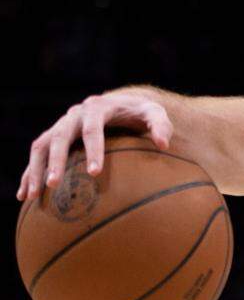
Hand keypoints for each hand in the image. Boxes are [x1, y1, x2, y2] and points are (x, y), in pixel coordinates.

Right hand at [17, 92, 172, 200]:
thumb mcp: (154, 114)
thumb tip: (163, 144)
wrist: (121, 103)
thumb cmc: (140, 113)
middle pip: (60, 137)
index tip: (94, 173)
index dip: (92, 150)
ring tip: (33, 194)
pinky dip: (28, 173)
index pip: (92, 130)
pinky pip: (36, 155)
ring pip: (41, 146)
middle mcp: (74, 115)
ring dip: (35, 169)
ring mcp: (61, 125)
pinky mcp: (53, 136)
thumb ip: (161, 125)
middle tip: (54, 184)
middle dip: (56, 161)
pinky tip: (24, 195)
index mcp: (97, 108)